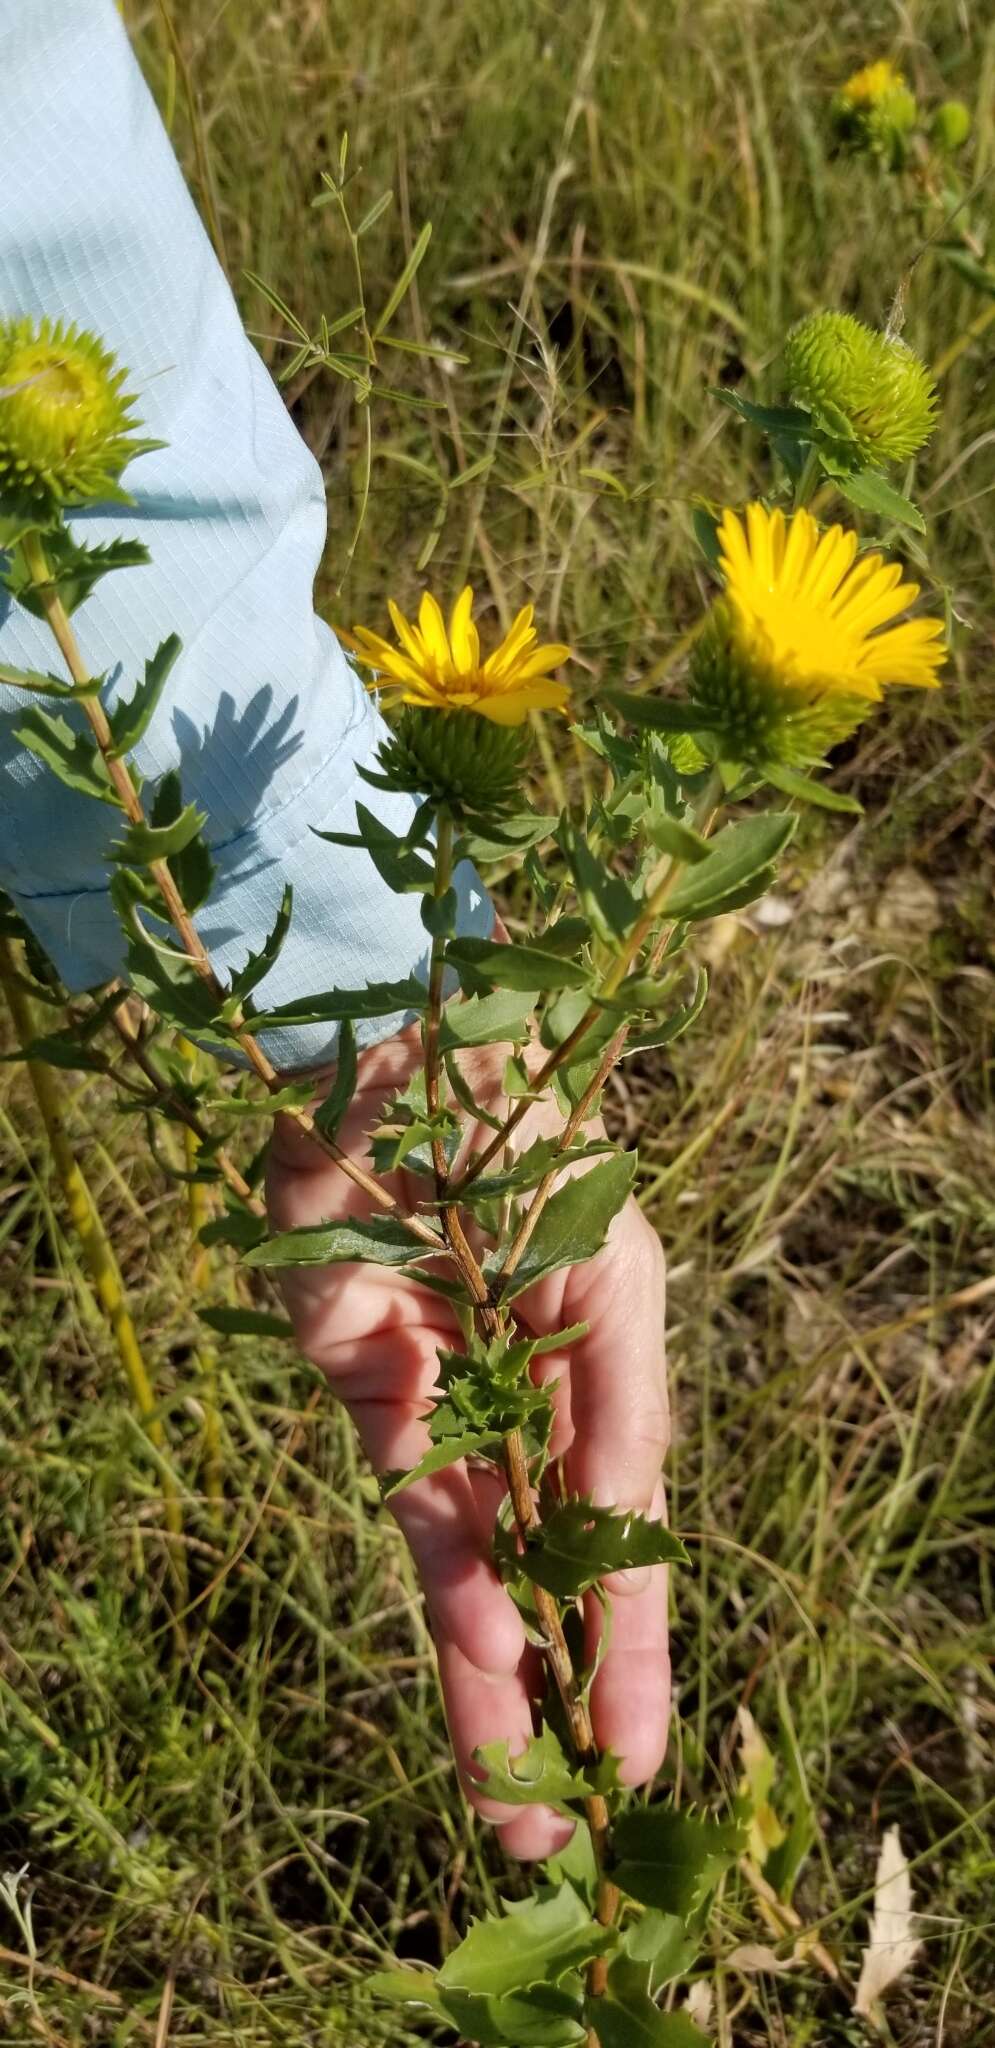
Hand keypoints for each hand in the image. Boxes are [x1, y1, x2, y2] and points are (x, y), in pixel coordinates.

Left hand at [266, 1026, 669, 1858]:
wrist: (416, 1035)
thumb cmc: (538, 1136)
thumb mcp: (614, 1276)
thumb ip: (607, 1411)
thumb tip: (577, 1535)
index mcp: (594, 1369)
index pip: (613, 1532)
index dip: (623, 1646)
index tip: (635, 1754)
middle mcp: (514, 1400)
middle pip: (534, 1572)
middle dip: (547, 1699)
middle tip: (553, 1833)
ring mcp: (437, 1393)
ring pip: (465, 1560)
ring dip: (487, 1675)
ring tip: (508, 1797)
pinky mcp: (359, 1372)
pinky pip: (414, 1486)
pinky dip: (448, 1571)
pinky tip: (484, 1651)